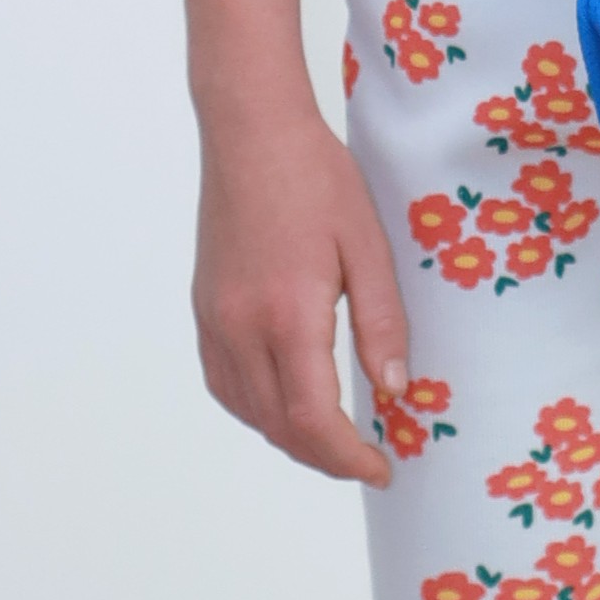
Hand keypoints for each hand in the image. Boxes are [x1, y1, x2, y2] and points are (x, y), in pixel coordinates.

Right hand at [193, 107, 413, 486]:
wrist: (250, 130)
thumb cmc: (315, 177)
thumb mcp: (368, 247)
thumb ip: (382, 324)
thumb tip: (394, 391)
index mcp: (287, 316)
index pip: (313, 420)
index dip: (348, 458)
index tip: (380, 469)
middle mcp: (240, 328)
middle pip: (279, 427)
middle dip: (325, 457)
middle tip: (365, 460)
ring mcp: (215, 321)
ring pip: (248, 413)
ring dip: (291, 438)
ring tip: (333, 440)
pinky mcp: (204, 310)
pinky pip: (225, 384)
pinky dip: (257, 410)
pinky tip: (285, 404)